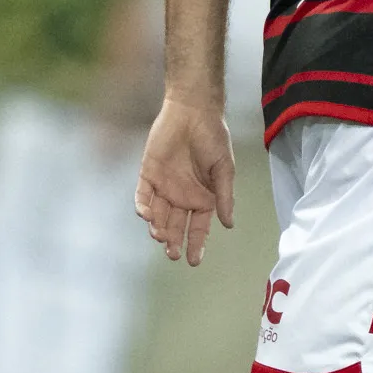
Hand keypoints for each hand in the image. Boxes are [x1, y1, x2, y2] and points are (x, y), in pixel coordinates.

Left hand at [134, 95, 234, 265]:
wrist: (193, 111)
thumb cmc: (213, 138)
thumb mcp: (224, 169)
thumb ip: (223, 196)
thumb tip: (229, 224)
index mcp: (202, 198)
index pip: (198, 227)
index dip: (196, 244)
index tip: (193, 261)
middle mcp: (182, 196)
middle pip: (176, 226)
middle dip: (173, 241)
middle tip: (172, 254)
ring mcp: (164, 186)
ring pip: (158, 214)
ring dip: (158, 227)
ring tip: (160, 235)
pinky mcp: (148, 173)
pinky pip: (143, 195)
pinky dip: (143, 206)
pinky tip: (147, 215)